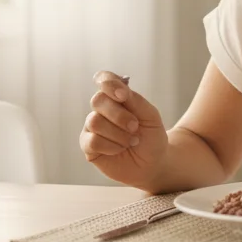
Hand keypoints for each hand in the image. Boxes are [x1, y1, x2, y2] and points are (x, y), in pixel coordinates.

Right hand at [80, 71, 168, 187]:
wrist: (154, 162)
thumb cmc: (152, 136)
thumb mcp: (150, 116)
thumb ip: (135, 100)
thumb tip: (121, 89)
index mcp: (117, 97)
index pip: (104, 79)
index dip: (108, 82)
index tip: (123, 94)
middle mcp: (102, 109)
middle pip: (98, 100)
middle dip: (119, 115)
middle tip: (135, 126)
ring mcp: (92, 127)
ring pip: (94, 122)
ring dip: (118, 133)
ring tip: (132, 141)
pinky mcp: (88, 146)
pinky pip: (92, 141)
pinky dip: (112, 146)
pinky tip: (120, 149)